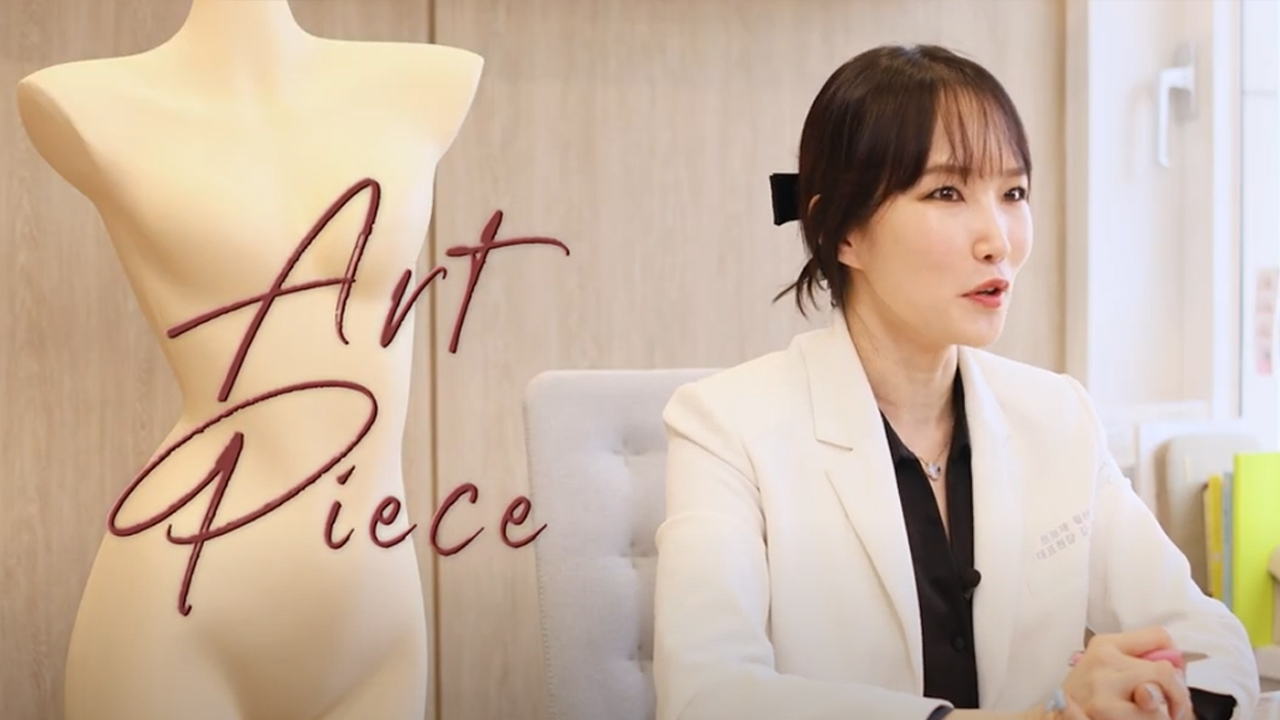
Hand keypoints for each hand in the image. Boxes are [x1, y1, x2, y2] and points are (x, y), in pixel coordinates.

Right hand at [1059, 627, 1191, 719]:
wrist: (1052, 719)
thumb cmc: (1086, 697)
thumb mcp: (1103, 668)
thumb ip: (1137, 662)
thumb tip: (1179, 669)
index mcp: (1105, 645)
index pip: (1160, 636)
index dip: (1176, 660)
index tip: (1173, 679)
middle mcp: (1103, 662)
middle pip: (1165, 671)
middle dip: (1178, 695)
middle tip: (1174, 711)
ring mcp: (1103, 690)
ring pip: (1160, 702)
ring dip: (1163, 717)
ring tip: (1148, 718)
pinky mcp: (1106, 714)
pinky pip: (1151, 719)